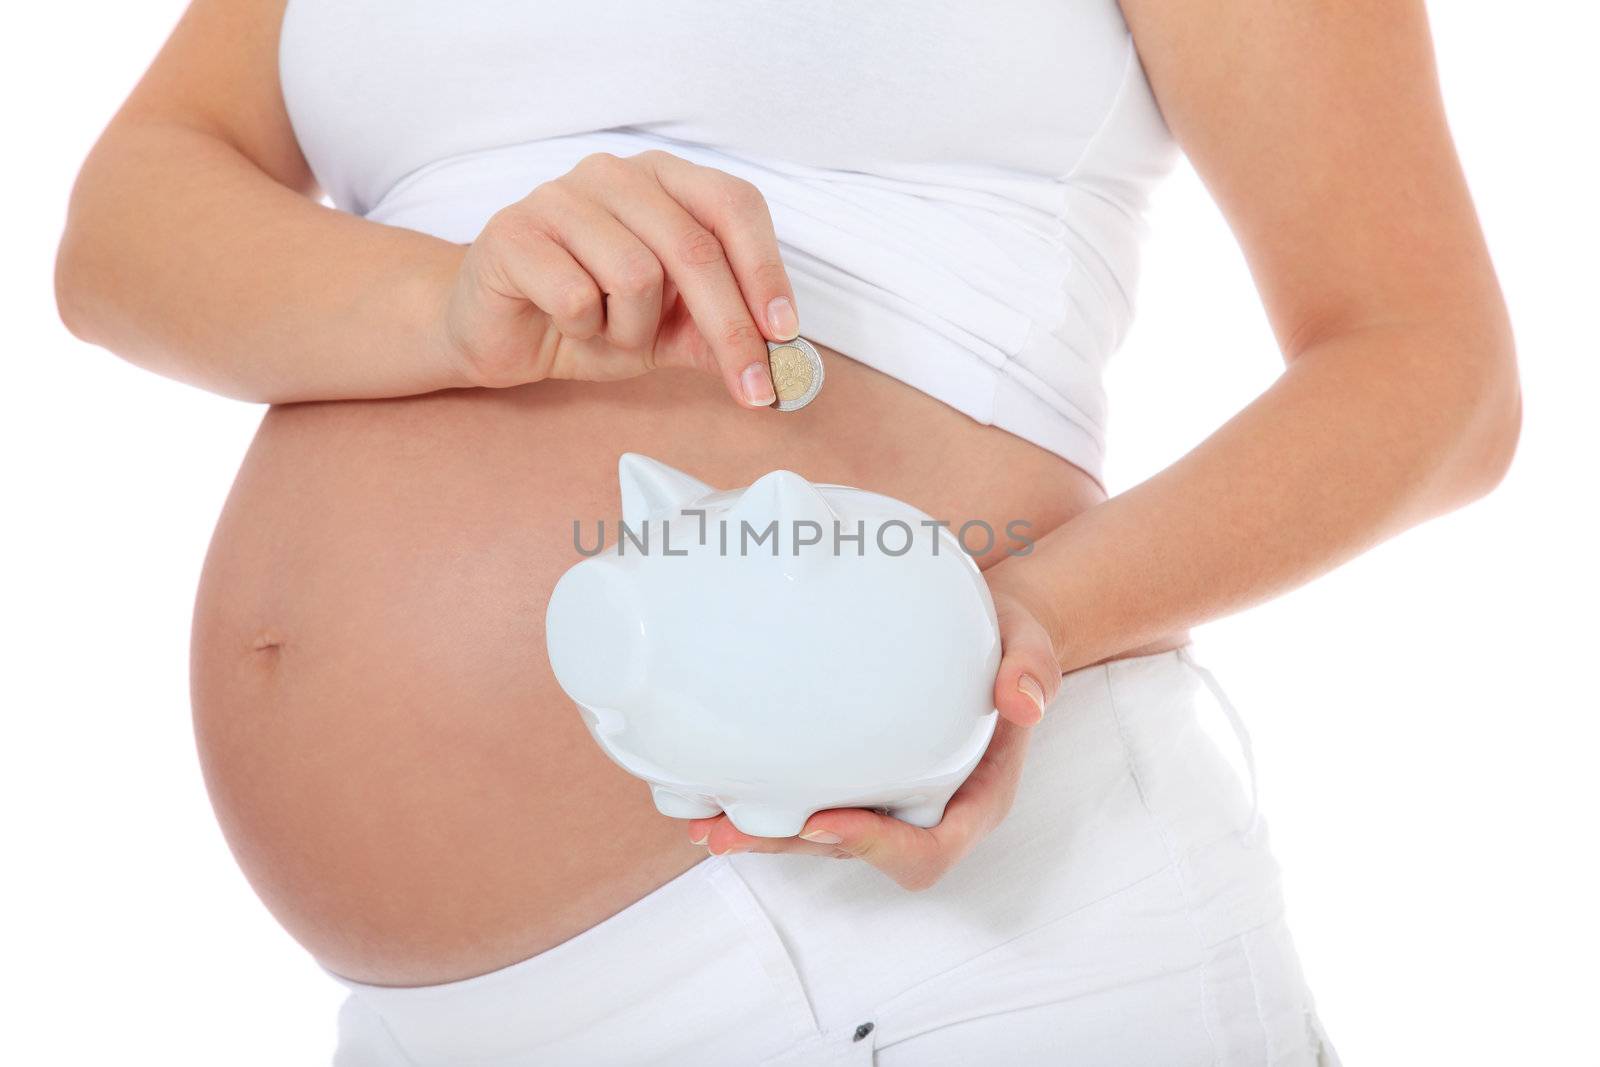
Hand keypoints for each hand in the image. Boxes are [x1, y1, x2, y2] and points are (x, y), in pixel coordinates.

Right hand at [437, 149, 799, 406]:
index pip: (734, 206)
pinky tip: (566, 324)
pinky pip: (577, 296)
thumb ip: (720, 335)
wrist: (500, 334)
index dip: (766, 270)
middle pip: (694, 248)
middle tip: (754, 388)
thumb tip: (784, 363)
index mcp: (666, 181)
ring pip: (636, 275)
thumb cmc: (589, 319)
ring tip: (608, 334)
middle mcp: (617, 174)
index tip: (785, 333)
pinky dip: (583, 330)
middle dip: (730, 328)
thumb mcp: (670, 333)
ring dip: (632, 329)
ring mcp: (561, 196)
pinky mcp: (513, 231)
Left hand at [686, 584, 1062, 889]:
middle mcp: (921, 809)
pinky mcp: (851, 775)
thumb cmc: (1007, 642)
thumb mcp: (1029, 645)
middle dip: (793, 847)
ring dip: (763, 835)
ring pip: (819, 834)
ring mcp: (882, 797)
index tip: (826, 821)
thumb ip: (1031, 669)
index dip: (876, 848)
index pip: (928, 849)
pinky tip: (708, 785)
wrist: (984, 628)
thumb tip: (1024, 701)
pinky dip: (759, 799)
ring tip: (705, 821)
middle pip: (855, 851)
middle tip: (731, 830)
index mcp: (972, 799)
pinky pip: (805, 799)